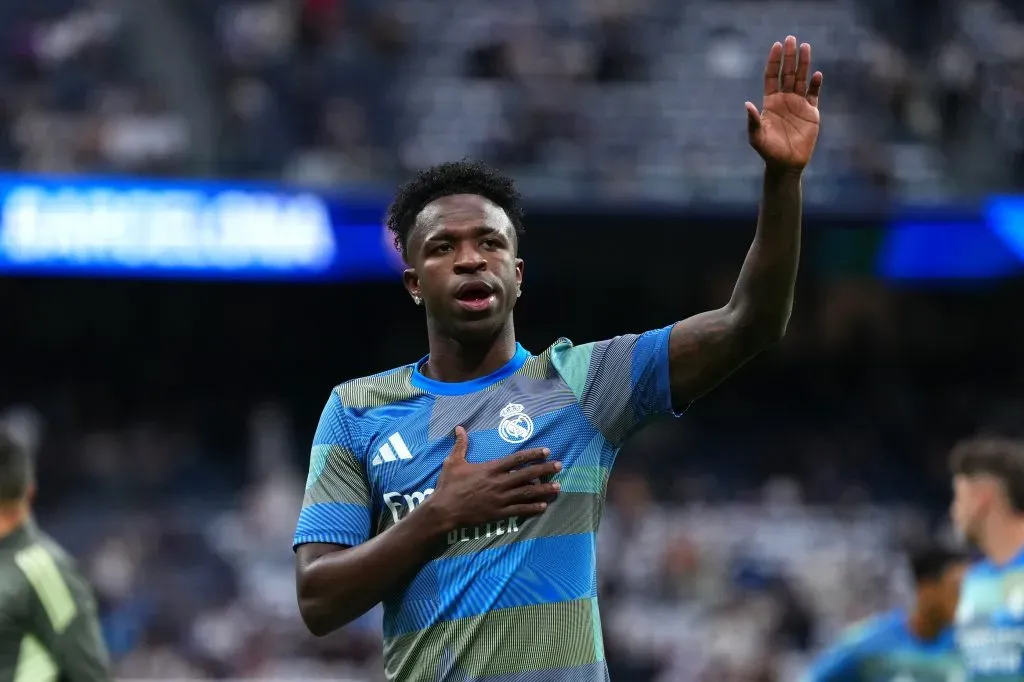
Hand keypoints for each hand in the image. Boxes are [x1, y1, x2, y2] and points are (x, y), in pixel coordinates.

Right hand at [428, 426, 560, 529]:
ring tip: (557, 486)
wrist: (444, 510)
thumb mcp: (453, 462)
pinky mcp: (499, 513)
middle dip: (545, 469)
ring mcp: (501, 499)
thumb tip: (460, 428)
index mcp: (491, 469)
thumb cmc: (449, 485)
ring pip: (527, 493)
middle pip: (527, 474)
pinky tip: (543, 506)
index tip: (546, 451)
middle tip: (559, 466)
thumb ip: (460, 445)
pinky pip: (519, 510)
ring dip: (544, 489)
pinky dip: (532, 508)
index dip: (533, 454)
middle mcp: (499, 483)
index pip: (517, 459)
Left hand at [746, 35, 822, 172]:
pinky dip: (815, 84)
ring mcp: (798, 104)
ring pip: (801, 79)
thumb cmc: (768, 151)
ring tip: (806, 47)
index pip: (771, 76)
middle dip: (789, 57)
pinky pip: (814, 94)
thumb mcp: (757, 136)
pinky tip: (817, 74)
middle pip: (787, 73)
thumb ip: (752, 120)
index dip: (774, 61)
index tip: (776, 46)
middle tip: (791, 38)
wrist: (786, 164)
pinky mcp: (811, 112)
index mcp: (770, 102)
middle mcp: (784, 99)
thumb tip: (747, 104)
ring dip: (804, 64)